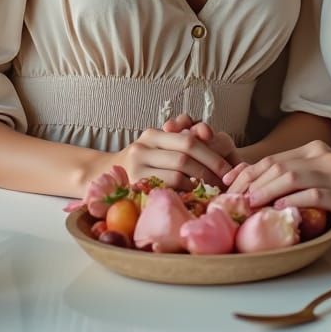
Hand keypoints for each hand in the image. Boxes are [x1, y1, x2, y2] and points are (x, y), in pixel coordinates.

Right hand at [107, 119, 233, 189]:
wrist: (103, 176)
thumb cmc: (141, 164)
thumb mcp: (158, 148)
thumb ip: (181, 140)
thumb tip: (209, 135)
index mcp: (153, 135)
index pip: (188, 140)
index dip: (211, 154)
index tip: (227, 168)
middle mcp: (143, 146)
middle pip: (186, 155)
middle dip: (210, 169)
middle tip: (224, 182)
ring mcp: (137, 166)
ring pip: (178, 173)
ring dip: (200, 183)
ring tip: (213, 190)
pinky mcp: (135, 185)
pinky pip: (168, 188)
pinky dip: (185, 192)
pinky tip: (193, 196)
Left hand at [221, 140, 330, 229]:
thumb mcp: (323, 177)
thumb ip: (298, 178)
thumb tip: (258, 190)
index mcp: (314, 151)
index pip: (272, 159)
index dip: (247, 172)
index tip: (227, 186)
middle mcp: (322, 157)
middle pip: (277, 165)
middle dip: (249, 182)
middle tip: (231, 199)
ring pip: (292, 176)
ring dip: (267, 190)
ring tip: (250, 203)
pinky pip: (315, 194)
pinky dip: (295, 201)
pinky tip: (281, 210)